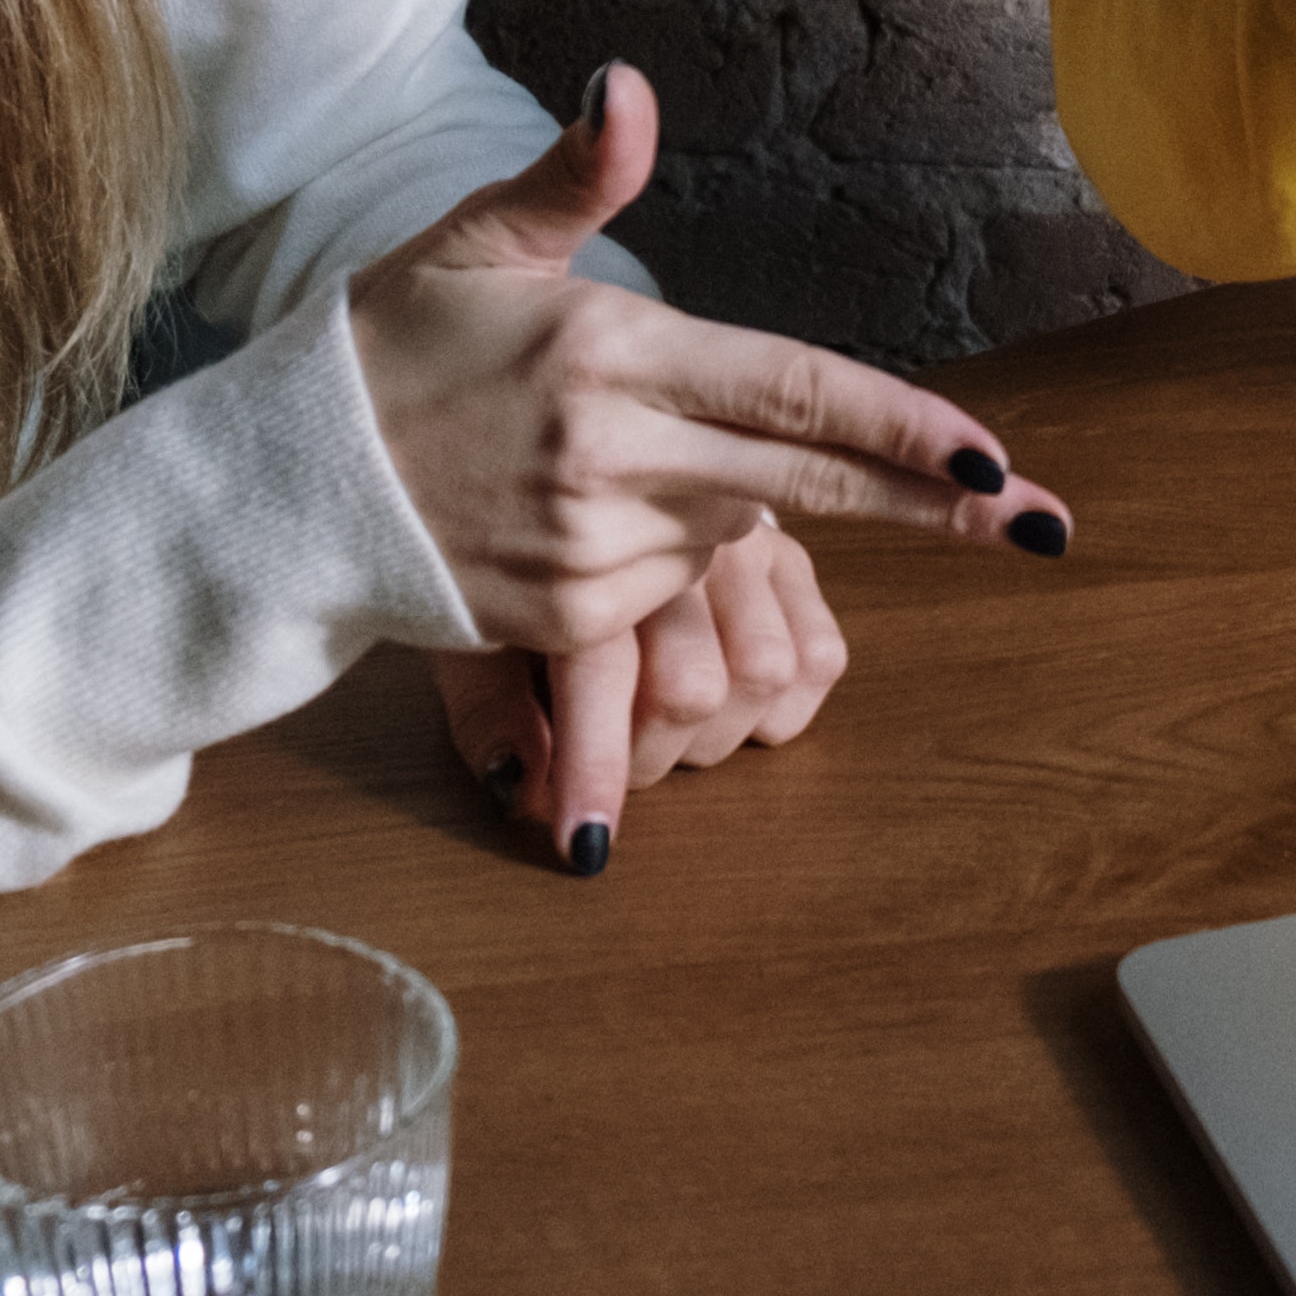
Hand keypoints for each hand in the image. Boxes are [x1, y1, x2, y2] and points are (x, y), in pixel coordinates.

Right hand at [351, 63, 1066, 874]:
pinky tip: (594, 509)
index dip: (908, 429)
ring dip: (738, 493)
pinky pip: (667, 585)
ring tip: (637, 450)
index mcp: (611, 350)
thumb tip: (627, 85)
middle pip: (809, 480)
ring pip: (735, 524)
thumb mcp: (478, 241)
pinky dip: (667, 549)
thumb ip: (578, 175)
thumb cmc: (388, 346)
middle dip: (931, 502)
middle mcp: (613, 456)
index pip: (799, 390)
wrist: (281, 490)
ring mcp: (591, 548)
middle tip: (1034, 519)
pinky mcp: (566, 620)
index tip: (995, 458)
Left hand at [430, 520, 845, 877]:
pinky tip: (731, 696)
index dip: (593, 770)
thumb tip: (520, 787)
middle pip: (693, 688)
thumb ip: (486, 707)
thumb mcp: (473, 618)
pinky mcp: (795, 555)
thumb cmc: (526, 546)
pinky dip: (781, 705)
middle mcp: (676, 538)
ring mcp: (743, 543)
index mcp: (584, 546)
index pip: (600, 674)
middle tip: (612, 754)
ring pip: (766, 673)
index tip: (586, 844)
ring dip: (716, 731)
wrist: (599, 451)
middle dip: (646, 755)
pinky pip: (821, 657)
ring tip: (671, 723)